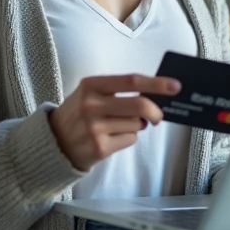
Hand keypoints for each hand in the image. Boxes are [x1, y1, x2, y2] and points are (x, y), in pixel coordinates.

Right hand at [49, 74, 175, 171]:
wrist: (54, 141)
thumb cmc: (79, 114)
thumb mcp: (90, 94)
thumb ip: (118, 91)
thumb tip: (155, 95)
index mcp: (91, 85)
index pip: (131, 81)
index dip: (156, 83)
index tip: (175, 86)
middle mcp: (91, 105)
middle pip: (139, 105)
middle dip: (156, 111)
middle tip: (159, 116)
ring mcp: (95, 128)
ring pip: (136, 124)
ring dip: (137, 126)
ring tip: (119, 126)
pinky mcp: (100, 147)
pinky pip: (130, 140)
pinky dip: (128, 138)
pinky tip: (112, 138)